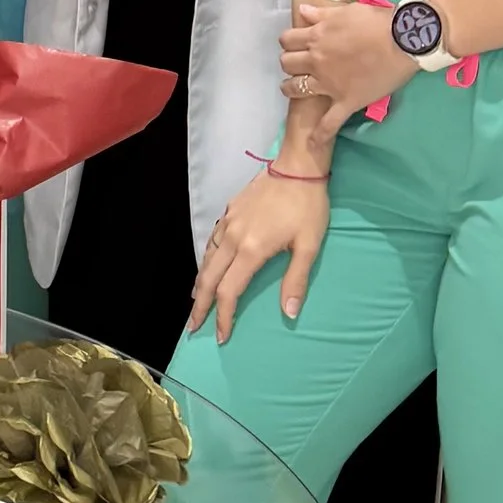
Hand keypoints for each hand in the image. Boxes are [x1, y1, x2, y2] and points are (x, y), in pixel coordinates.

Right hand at [188, 170, 331, 338]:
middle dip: (200, 305)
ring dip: (200, 283)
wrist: (297, 166)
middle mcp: (233, 239)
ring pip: (206, 259)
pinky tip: (208, 264)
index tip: (221, 335)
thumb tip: (289, 313)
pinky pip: (212, 241)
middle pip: (209, 278)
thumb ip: (296, 280)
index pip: (229, 291)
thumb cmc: (307, 206)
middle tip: (193, 326)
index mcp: (251, 250)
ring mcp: (228, 223)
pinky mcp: (229, 212)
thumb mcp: (309, 246)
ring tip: (196, 300)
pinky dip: (206, 259)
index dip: (223, 316)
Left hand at [277, 0, 410, 125]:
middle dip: (289, 62)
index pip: (287, 40)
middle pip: (287, 63)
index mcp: (316, 37)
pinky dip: (321, 134)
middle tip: (298, 64)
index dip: (289, 42)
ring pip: (296, 89)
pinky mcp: (346, 101)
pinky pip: (329, 122)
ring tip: (294, 88)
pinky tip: (313, 143)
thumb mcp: (346, 11)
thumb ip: (321, 14)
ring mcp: (329, 83)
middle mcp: (317, 61)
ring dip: (291, 88)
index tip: (296, 44)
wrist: (403, 40)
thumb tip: (301, 10)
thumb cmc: (376, 21)